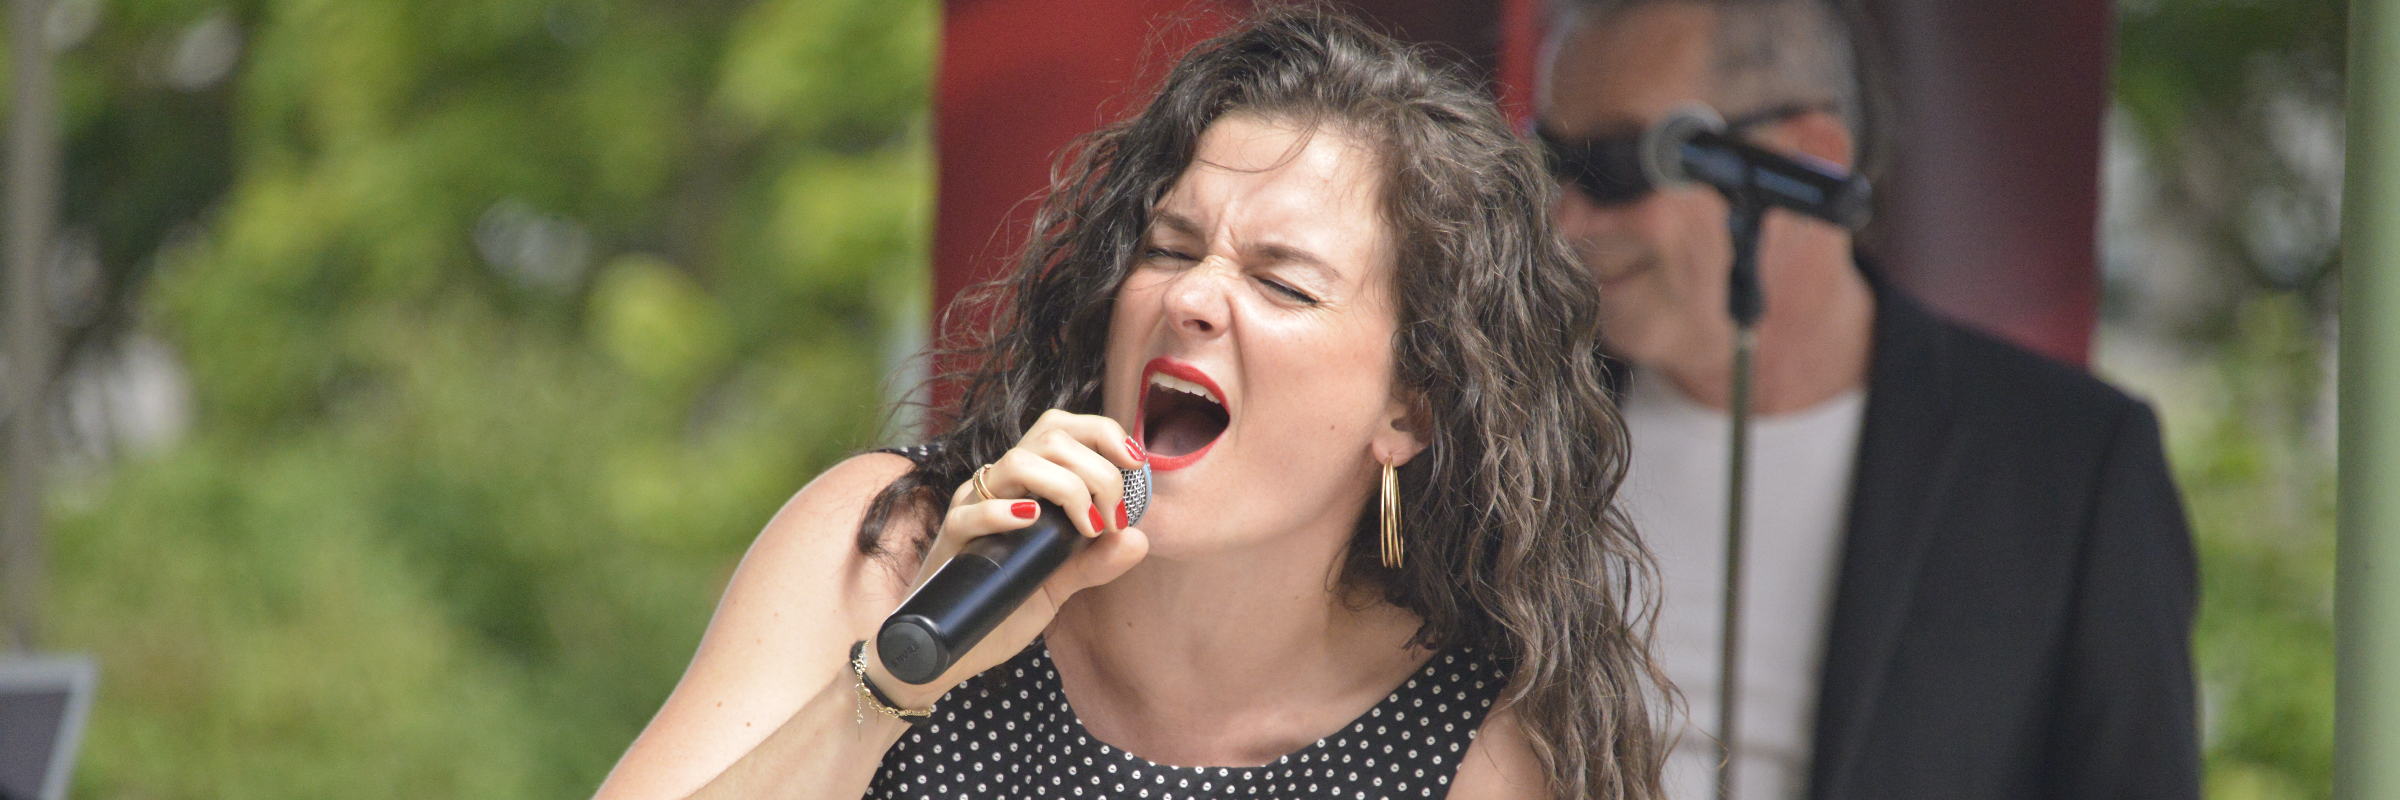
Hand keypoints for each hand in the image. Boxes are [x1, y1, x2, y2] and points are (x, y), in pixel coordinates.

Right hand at [866, 410, 1149, 705]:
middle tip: (1114, 518)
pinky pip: (974, 512)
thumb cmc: (1001, 606)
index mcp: (1024, 484)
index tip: (1135, 463)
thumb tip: (1140, 539)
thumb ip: (1095, 562)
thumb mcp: (1057, 584)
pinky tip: (1033, 523)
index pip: (1061, 428)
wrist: (950, 649)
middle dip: (1098, 470)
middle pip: (1050, 436)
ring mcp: (971, 508)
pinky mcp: (951, 540)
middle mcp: (998, 486)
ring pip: (1018, 461)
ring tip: (1087, 527)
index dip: (1102, 433)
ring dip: (1067, 486)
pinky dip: (1007, 512)